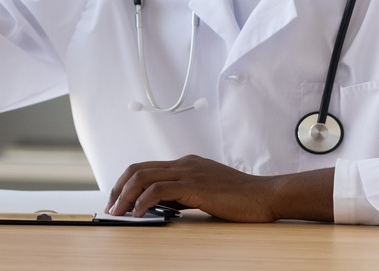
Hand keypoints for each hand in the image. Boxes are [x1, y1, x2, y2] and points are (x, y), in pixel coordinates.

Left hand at [106, 154, 334, 222]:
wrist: (267, 195)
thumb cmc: (242, 198)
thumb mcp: (207, 192)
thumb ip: (184, 194)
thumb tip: (159, 205)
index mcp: (187, 163)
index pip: (146, 167)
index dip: (127, 183)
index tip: (118, 199)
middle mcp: (184, 164)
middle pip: (138, 169)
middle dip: (118, 188)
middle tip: (111, 207)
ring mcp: (189, 172)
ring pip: (143, 177)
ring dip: (125, 196)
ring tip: (118, 212)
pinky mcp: (194, 186)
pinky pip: (158, 190)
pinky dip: (142, 201)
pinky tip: (138, 214)